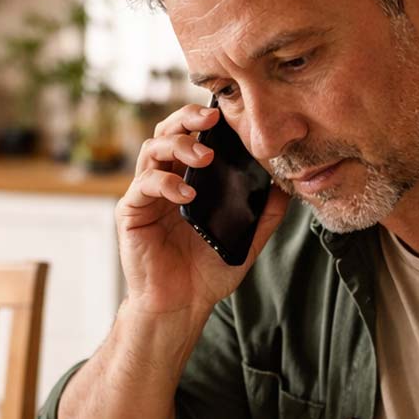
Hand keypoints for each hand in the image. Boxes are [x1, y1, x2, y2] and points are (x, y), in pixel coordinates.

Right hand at [117, 104, 288, 318]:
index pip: (192, 135)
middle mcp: (165, 180)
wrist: (180, 306)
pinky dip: (165, 182)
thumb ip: (264, 213)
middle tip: (211, 119)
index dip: (205, 119)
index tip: (229, 112)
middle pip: (167, 131)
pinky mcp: (131, 211)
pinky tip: (187, 194)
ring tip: (204, 157)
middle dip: (188, 118)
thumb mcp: (245, 239)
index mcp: (189, 179)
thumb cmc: (206, 273)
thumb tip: (286, 185)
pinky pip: (143, 185)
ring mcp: (146, 194)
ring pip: (153, 149)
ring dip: (178, 145)